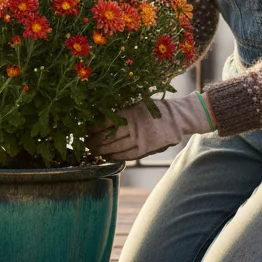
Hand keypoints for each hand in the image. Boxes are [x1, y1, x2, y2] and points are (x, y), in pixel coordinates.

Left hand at [87, 93, 214, 160]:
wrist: (176, 118)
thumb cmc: (154, 109)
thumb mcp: (137, 104)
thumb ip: (121, 112)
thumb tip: (100, 118)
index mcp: (130, 112)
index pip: (105, 121)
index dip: (93, 127)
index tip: (86, 129)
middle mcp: (133, 126)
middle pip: (107, 136)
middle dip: (94, 141)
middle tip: (85, 142)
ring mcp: (139, 139)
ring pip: (115, 147)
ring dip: (101, 150)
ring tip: (93, 151)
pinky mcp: (145, 149)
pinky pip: (126, 156)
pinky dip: (114, 156)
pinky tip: (107, 156)